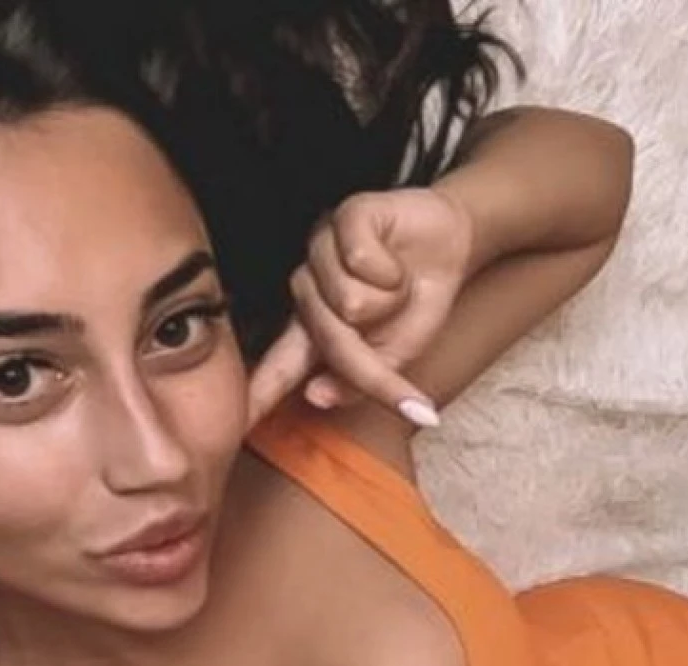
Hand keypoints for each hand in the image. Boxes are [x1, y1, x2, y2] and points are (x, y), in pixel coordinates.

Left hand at [247, 187, 473, 427]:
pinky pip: (360, 260)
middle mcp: (307, 290)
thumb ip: (357, 382)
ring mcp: (320, 252)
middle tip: (398, 311)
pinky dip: (391, 269)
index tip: (236, 425)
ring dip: (389, 296)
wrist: (451, 248)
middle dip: (377, 334)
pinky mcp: (342, 218)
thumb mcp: (393, 358)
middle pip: (332, 338)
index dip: (258, 396)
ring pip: (348, 300)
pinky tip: (394, 259)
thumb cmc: (415, 304)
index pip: (279, 369)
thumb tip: (315, 396)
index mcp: (312, 330)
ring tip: (395, 281)